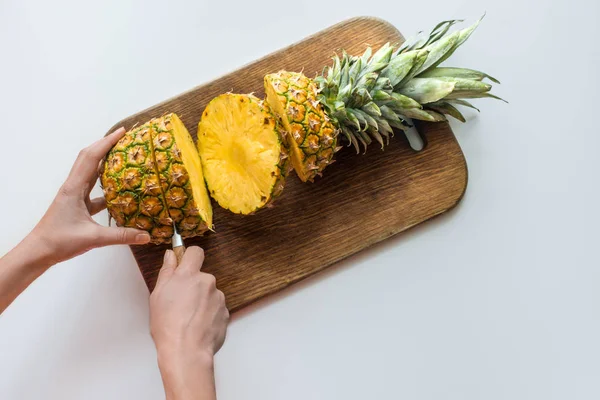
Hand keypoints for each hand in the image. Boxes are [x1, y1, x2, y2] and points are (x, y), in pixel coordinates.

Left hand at [31, 127, 150, 264]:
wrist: (39, 252)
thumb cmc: (59, 241)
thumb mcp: (93, 238)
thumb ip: (121, 235)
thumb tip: (145, 235)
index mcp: (74, 188)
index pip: (91, 158)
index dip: (106, 142)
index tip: (122, 132)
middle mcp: (73, 187)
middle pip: (89, 158)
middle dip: (106, 145)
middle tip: (125, 139)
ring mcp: (74, 196)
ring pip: (91, 172)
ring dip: (105, 163)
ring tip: (123, 158)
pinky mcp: (77, 205)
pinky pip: (93, 190)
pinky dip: (106, 186)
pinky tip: (119, 191)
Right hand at [150, 247, 228, 399]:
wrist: (186, 351)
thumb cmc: (168, 326)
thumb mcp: (158, 295)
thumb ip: (167, 272)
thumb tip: (171, 255)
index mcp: (189, 275)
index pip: (195, 252)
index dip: (189, 256)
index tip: (184, 264)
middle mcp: (208, 282)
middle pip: (202, 277)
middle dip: (193, 286)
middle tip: (180, 303)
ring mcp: (219, 298)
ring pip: (209, 294)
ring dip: (202, 302)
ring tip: (189, 319)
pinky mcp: (226, 313)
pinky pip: (216, 309)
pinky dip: (209, 315)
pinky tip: (198, 326)